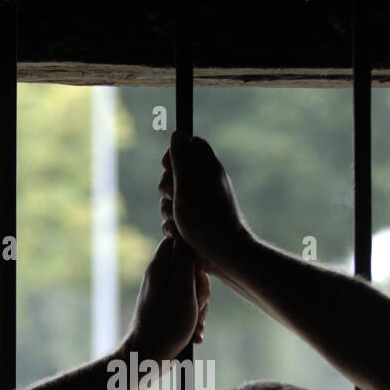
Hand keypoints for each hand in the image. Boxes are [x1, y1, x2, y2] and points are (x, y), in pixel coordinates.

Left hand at [126, 236, 210, 361]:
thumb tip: (187, 236)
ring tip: (194, 323)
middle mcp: (160, 278)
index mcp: (160, 267)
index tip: (198, 277)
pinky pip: (190, 308)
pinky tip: (194, 335)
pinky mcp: (169, 311)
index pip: (183, 243)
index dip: (197, 257)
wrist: (149, 357)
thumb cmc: (167, 324)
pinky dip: (195, 321)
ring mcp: (164, 295)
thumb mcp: (182, 287)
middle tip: (195, 304)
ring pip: (194, 291)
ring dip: (201, 309)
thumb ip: (185, 259)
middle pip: (192, 269)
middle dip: (201, 289)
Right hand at [159, 131, 253, 269]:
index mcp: (208, 168)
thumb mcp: (188, 183)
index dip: (175, 153)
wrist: (223, 255)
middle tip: (174, 198)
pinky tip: (180, 235)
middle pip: (174, 173)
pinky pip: (173, 219)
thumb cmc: (205, 218)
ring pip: (171, 199)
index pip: (190, 145)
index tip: (166, 166)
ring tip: (179, 222)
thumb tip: (178, 134)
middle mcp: (205, 183)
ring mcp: (200, 204)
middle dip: (167, 187)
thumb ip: (180, 158)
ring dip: (168, 210)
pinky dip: (173, 227)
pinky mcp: (195, 223)